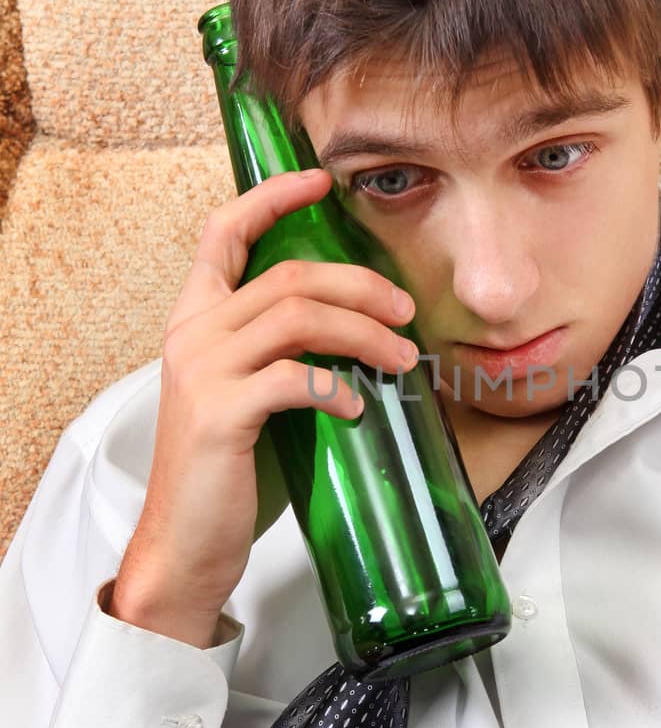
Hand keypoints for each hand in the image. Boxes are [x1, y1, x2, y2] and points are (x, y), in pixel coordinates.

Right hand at [111, 169, 418, 646]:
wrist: (187, 544)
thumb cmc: (227, 471)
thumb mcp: (247, 393)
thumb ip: (279, 352)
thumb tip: (359, 330)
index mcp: (195, 318)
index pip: (222, 232)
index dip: (271, 197)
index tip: (320, 183)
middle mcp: (192, 333)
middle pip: (289, 274)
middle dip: (361, 285)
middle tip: (407, 312)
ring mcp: (203, 372)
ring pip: (299, 317)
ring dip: (365, 334)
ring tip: (402, 358)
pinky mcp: (221, 414)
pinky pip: (296, 378)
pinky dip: (338, 387)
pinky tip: (358, 407)